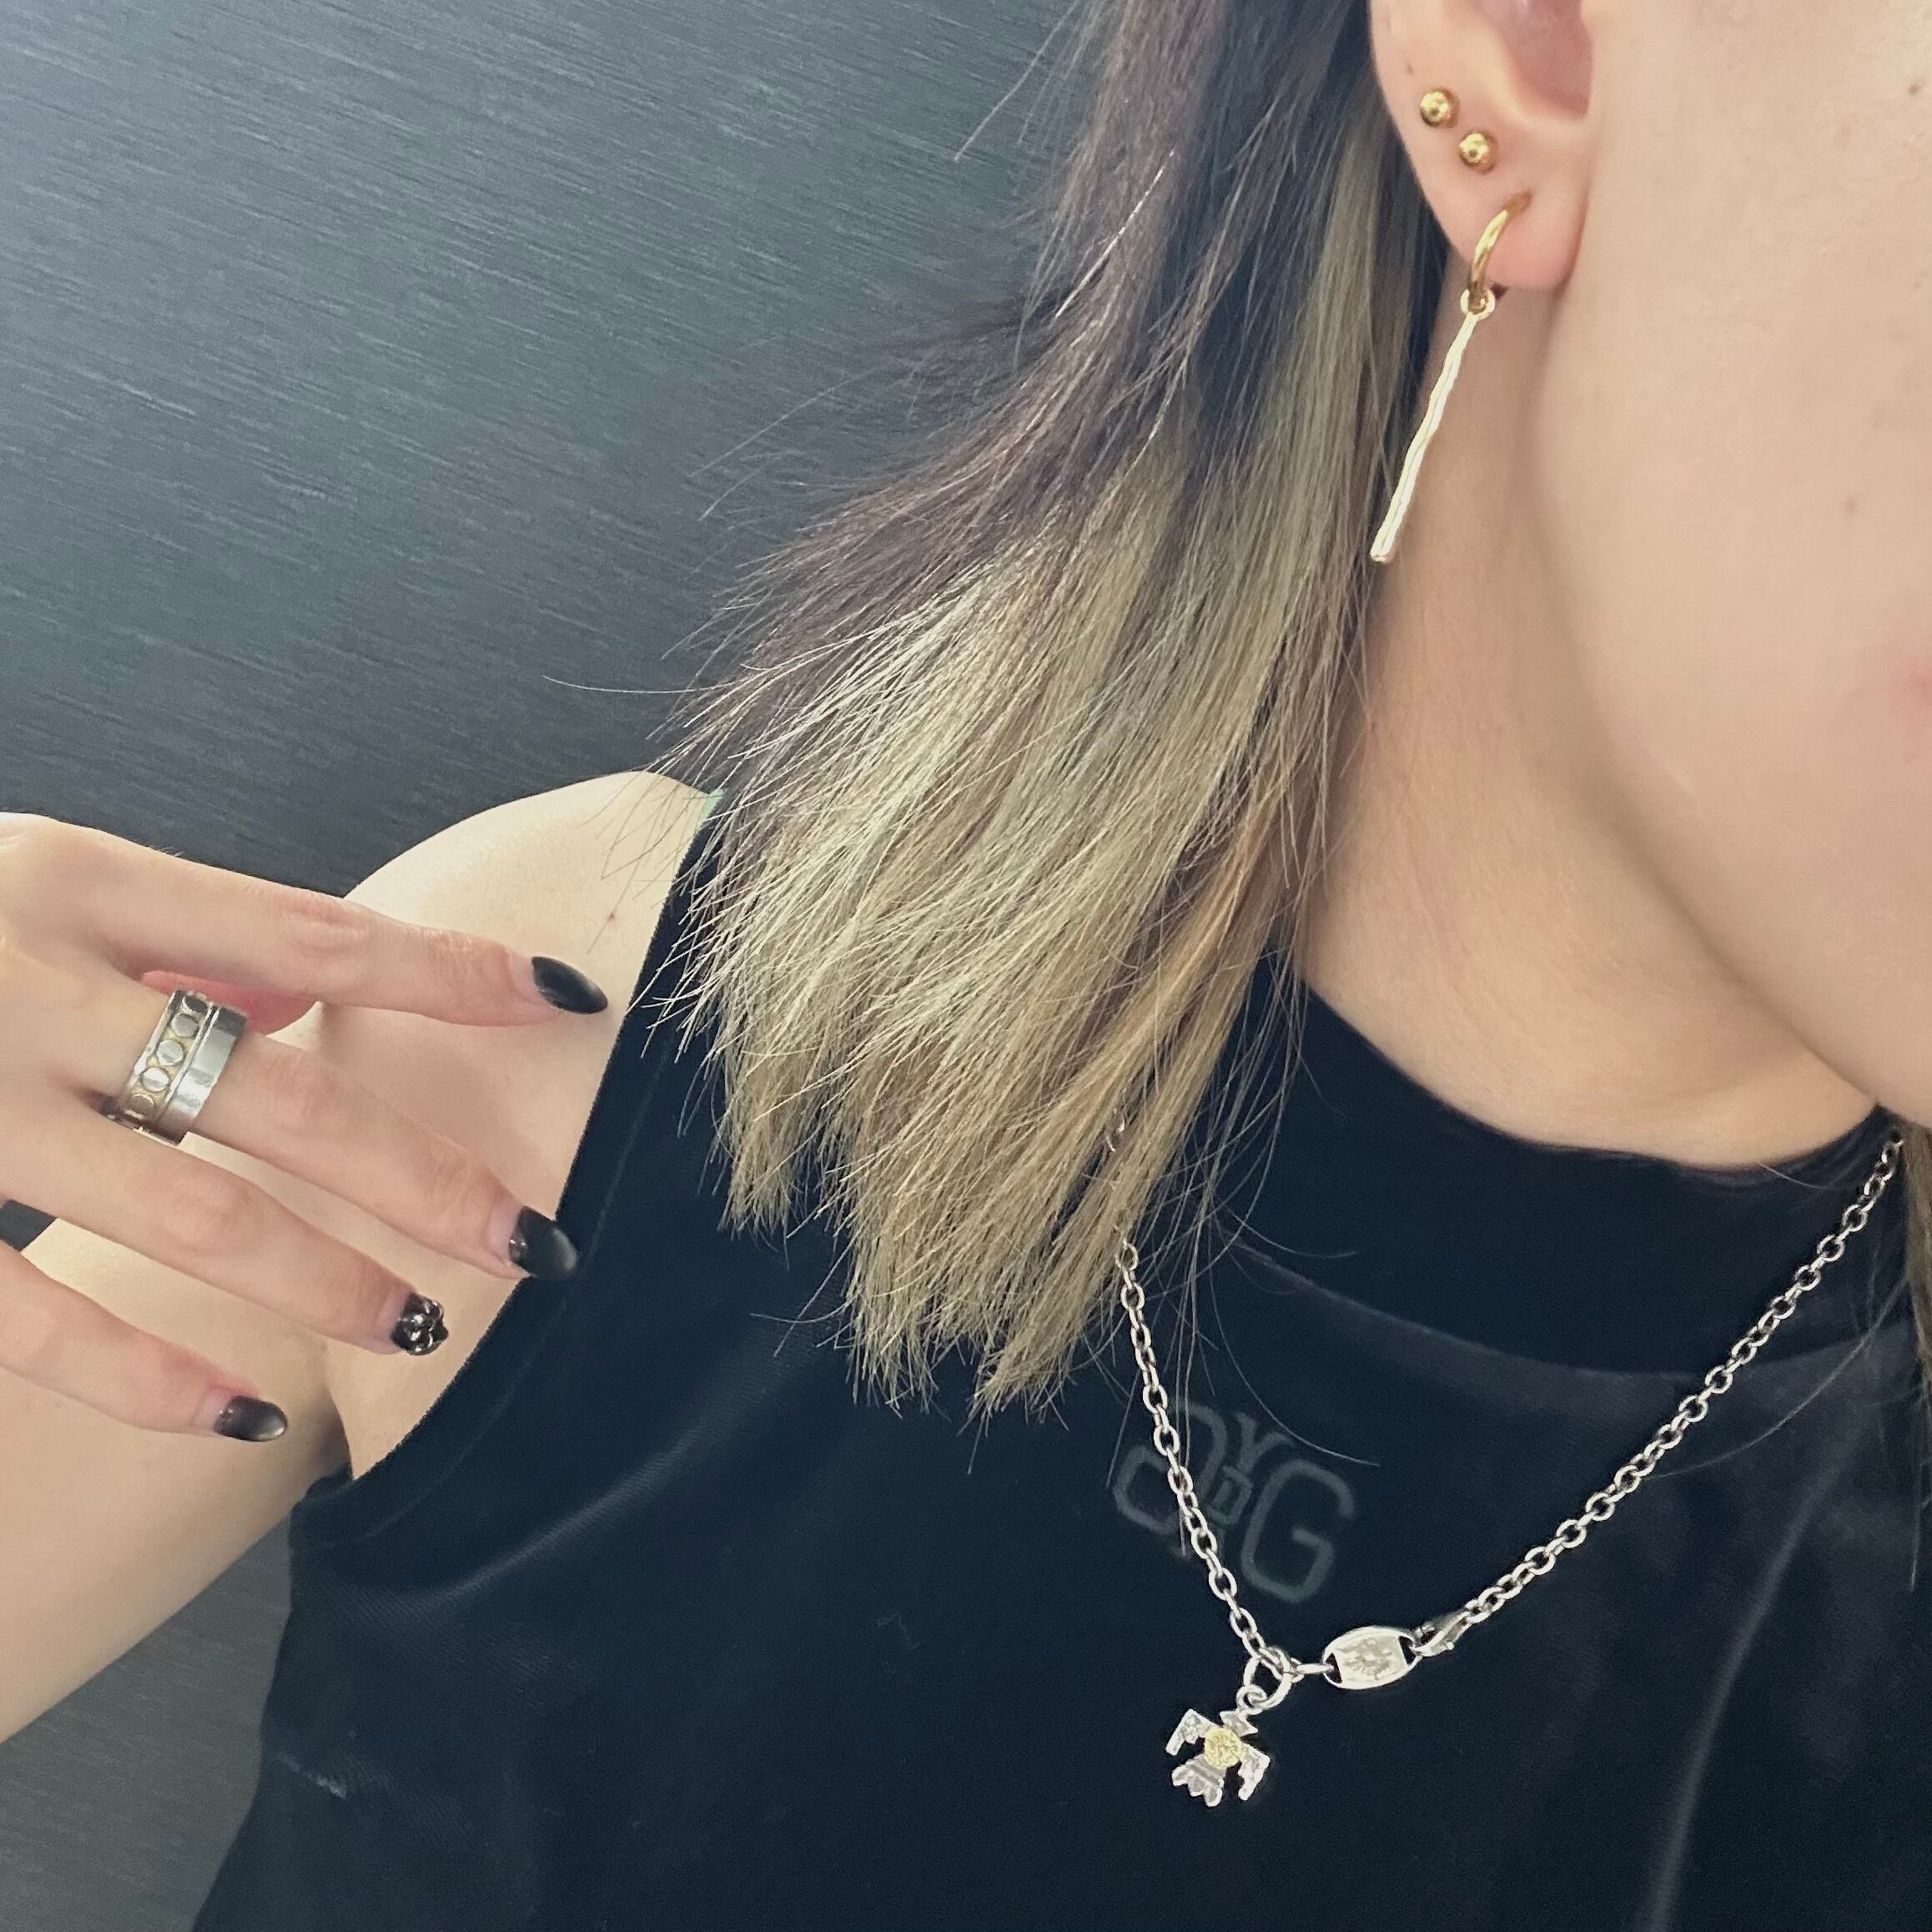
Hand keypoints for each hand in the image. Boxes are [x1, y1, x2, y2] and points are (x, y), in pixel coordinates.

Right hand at [0, 813, 605, 1440]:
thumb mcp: (34, 883)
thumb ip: (174, 935)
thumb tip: (306, 986)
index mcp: (84, 883)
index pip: (316, 933)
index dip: (451, 972)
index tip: (572, 1000)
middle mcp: (31, 978)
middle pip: (276, 1093)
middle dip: (417, 1175)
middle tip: (534, 1243)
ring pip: (178, 1207)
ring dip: (312, 1280)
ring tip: (415, 1330)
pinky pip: (25, 1308)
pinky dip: (142, 1371)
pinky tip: (239, 1419)